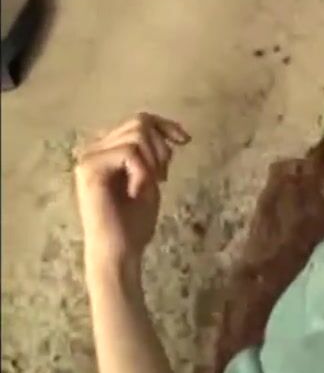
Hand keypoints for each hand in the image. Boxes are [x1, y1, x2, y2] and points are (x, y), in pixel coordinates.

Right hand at [74, 113, 189, 274]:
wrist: (119, 251)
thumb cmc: (134, 222)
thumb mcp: (150, 178)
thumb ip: (152, 154)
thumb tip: (164, 129)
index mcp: (106, 151)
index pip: (138, 120)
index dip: (165, 125)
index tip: (185, 140)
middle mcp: (93, 150)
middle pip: (139, 122)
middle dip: (161, 147)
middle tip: (162, 176)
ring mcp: (89, 158)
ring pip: (136, 134)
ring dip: (153, 159)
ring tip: (150, 183)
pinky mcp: (89, 169)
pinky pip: (130, 153)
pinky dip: (143, 171)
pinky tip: (137, 191)